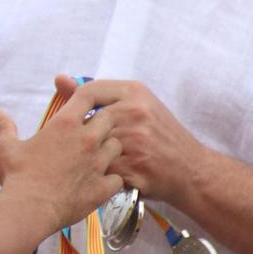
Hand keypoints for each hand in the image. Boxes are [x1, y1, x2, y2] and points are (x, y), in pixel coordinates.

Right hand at [0, 74, 123, 232]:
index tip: (82, 106)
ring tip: (96, 156)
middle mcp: (87, 140)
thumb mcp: (5, 147)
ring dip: (108, 149)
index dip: (86, 98)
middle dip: (101, 123)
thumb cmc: (17, 175)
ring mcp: (98, 164)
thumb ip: (3, 127)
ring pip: (117, 147)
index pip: (86, 97)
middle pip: (109, 119)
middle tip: (88, 132)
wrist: (28, 210)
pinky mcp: (103, 187)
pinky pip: (118, 178)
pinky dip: (111, 179)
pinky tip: (100, 182)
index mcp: (65, 124)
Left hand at [71, 78, 212, 209]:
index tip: (80, 121)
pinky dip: (98, 174)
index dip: (77, 108)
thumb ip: (98, 94)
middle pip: (86, 120)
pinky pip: (99, 169)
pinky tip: (106, 174)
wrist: (192, 171)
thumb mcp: (137, 105)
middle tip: (84, 145)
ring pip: (89, 146)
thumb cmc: (159, 136)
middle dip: (82, 136)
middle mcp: (135, 111)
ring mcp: (135, 139)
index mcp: (135, 92)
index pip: (87, 91)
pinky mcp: (133, 166)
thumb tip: (59, 79)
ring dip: (87, 156)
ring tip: (94, 160)